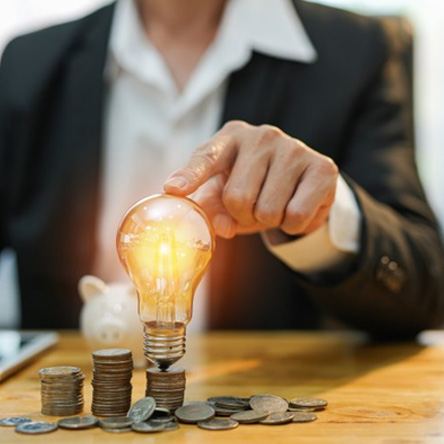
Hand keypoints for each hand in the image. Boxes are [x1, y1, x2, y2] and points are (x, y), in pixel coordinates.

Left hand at [164, 121, 338, 238]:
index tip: (174, 189)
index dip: (190, 176)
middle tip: (252, 208)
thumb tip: (221, 228)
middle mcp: (262, 136)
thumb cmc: (254, 187)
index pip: (206, 158)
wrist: (299, 185)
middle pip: (237, 197)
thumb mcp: (224, 195)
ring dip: (268, 221)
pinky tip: (294, 208)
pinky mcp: (322, 167)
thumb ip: (212, 209)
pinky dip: (292, 225)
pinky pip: (296, 216)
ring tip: (274, 205)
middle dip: (242, 216)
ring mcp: (294, 148)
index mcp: (230, 138)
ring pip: (268, 211)